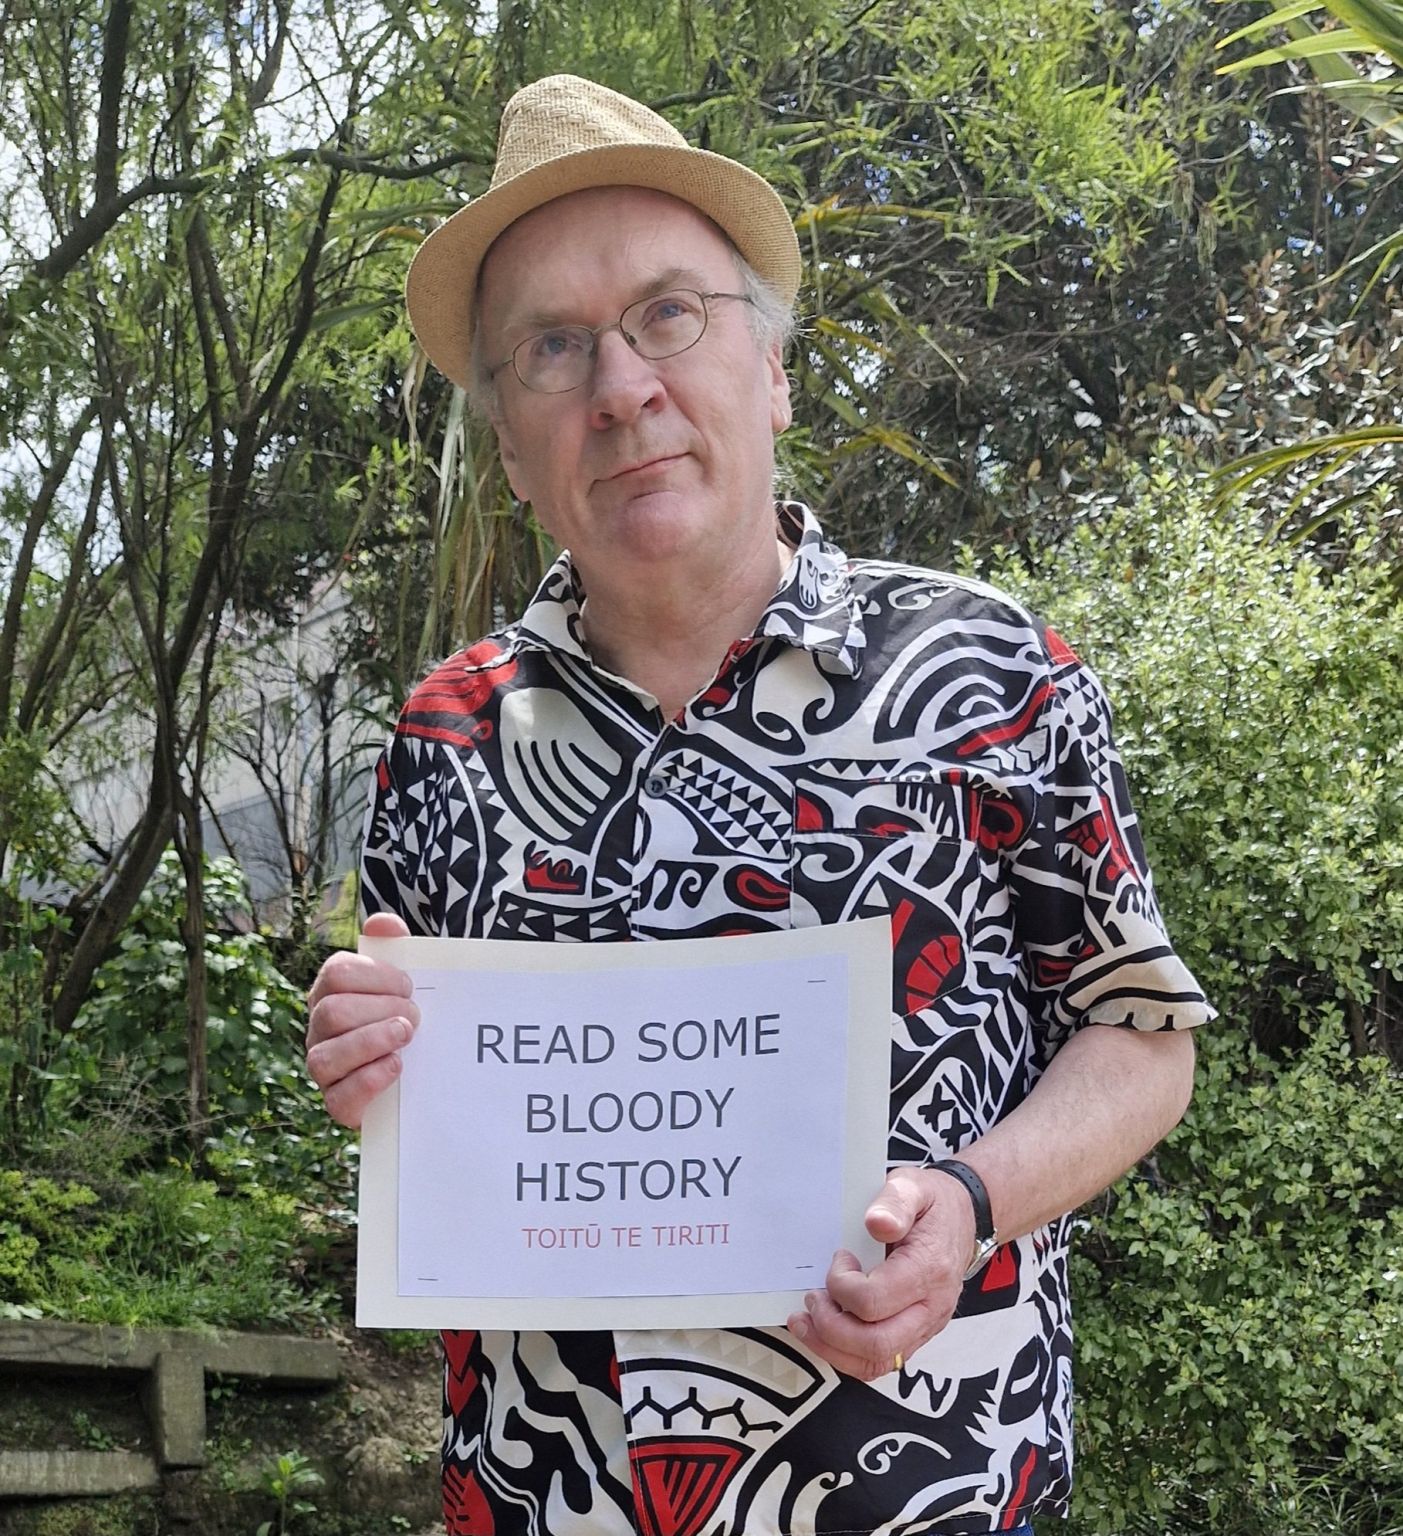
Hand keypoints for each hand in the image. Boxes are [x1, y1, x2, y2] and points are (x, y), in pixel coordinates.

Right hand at [305, 911, 417, 1127]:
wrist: (420, 1075)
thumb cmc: (404, 1016)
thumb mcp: (404, 982)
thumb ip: (394, 947)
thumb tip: (384, 923)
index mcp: (331, 992)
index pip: (337, 973)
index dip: (377, 976)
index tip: (409, 984)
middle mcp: (319, 1029)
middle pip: (332, 1013)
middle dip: (379, 1010)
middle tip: (414, 1015)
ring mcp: (324, 1068)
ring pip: (325, 1057)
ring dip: (371, 1042)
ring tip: (406, 1035)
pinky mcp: (338, 1104)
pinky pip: (339, 1097)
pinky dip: (370, 1079)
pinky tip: (396, 1065)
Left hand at [785, 1166, 976, 1380]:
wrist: (963, 1220)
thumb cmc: (933, 1206)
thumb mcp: (915, 1187)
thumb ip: (894, 1202)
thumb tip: (876, 1223)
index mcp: (929, 1269)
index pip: (875, 1300)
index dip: (842, 1284)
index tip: (838, 1259)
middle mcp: (931, 1307)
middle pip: (876, 1343)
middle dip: (831, 1326)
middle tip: (813, 1298)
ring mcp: (924, 1326)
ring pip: (876, 1362)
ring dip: (832, 1348)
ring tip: (807, 1322)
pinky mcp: (914, 1335)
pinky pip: (880, 1362)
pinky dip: (846, 1354)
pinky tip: (825, 1333)